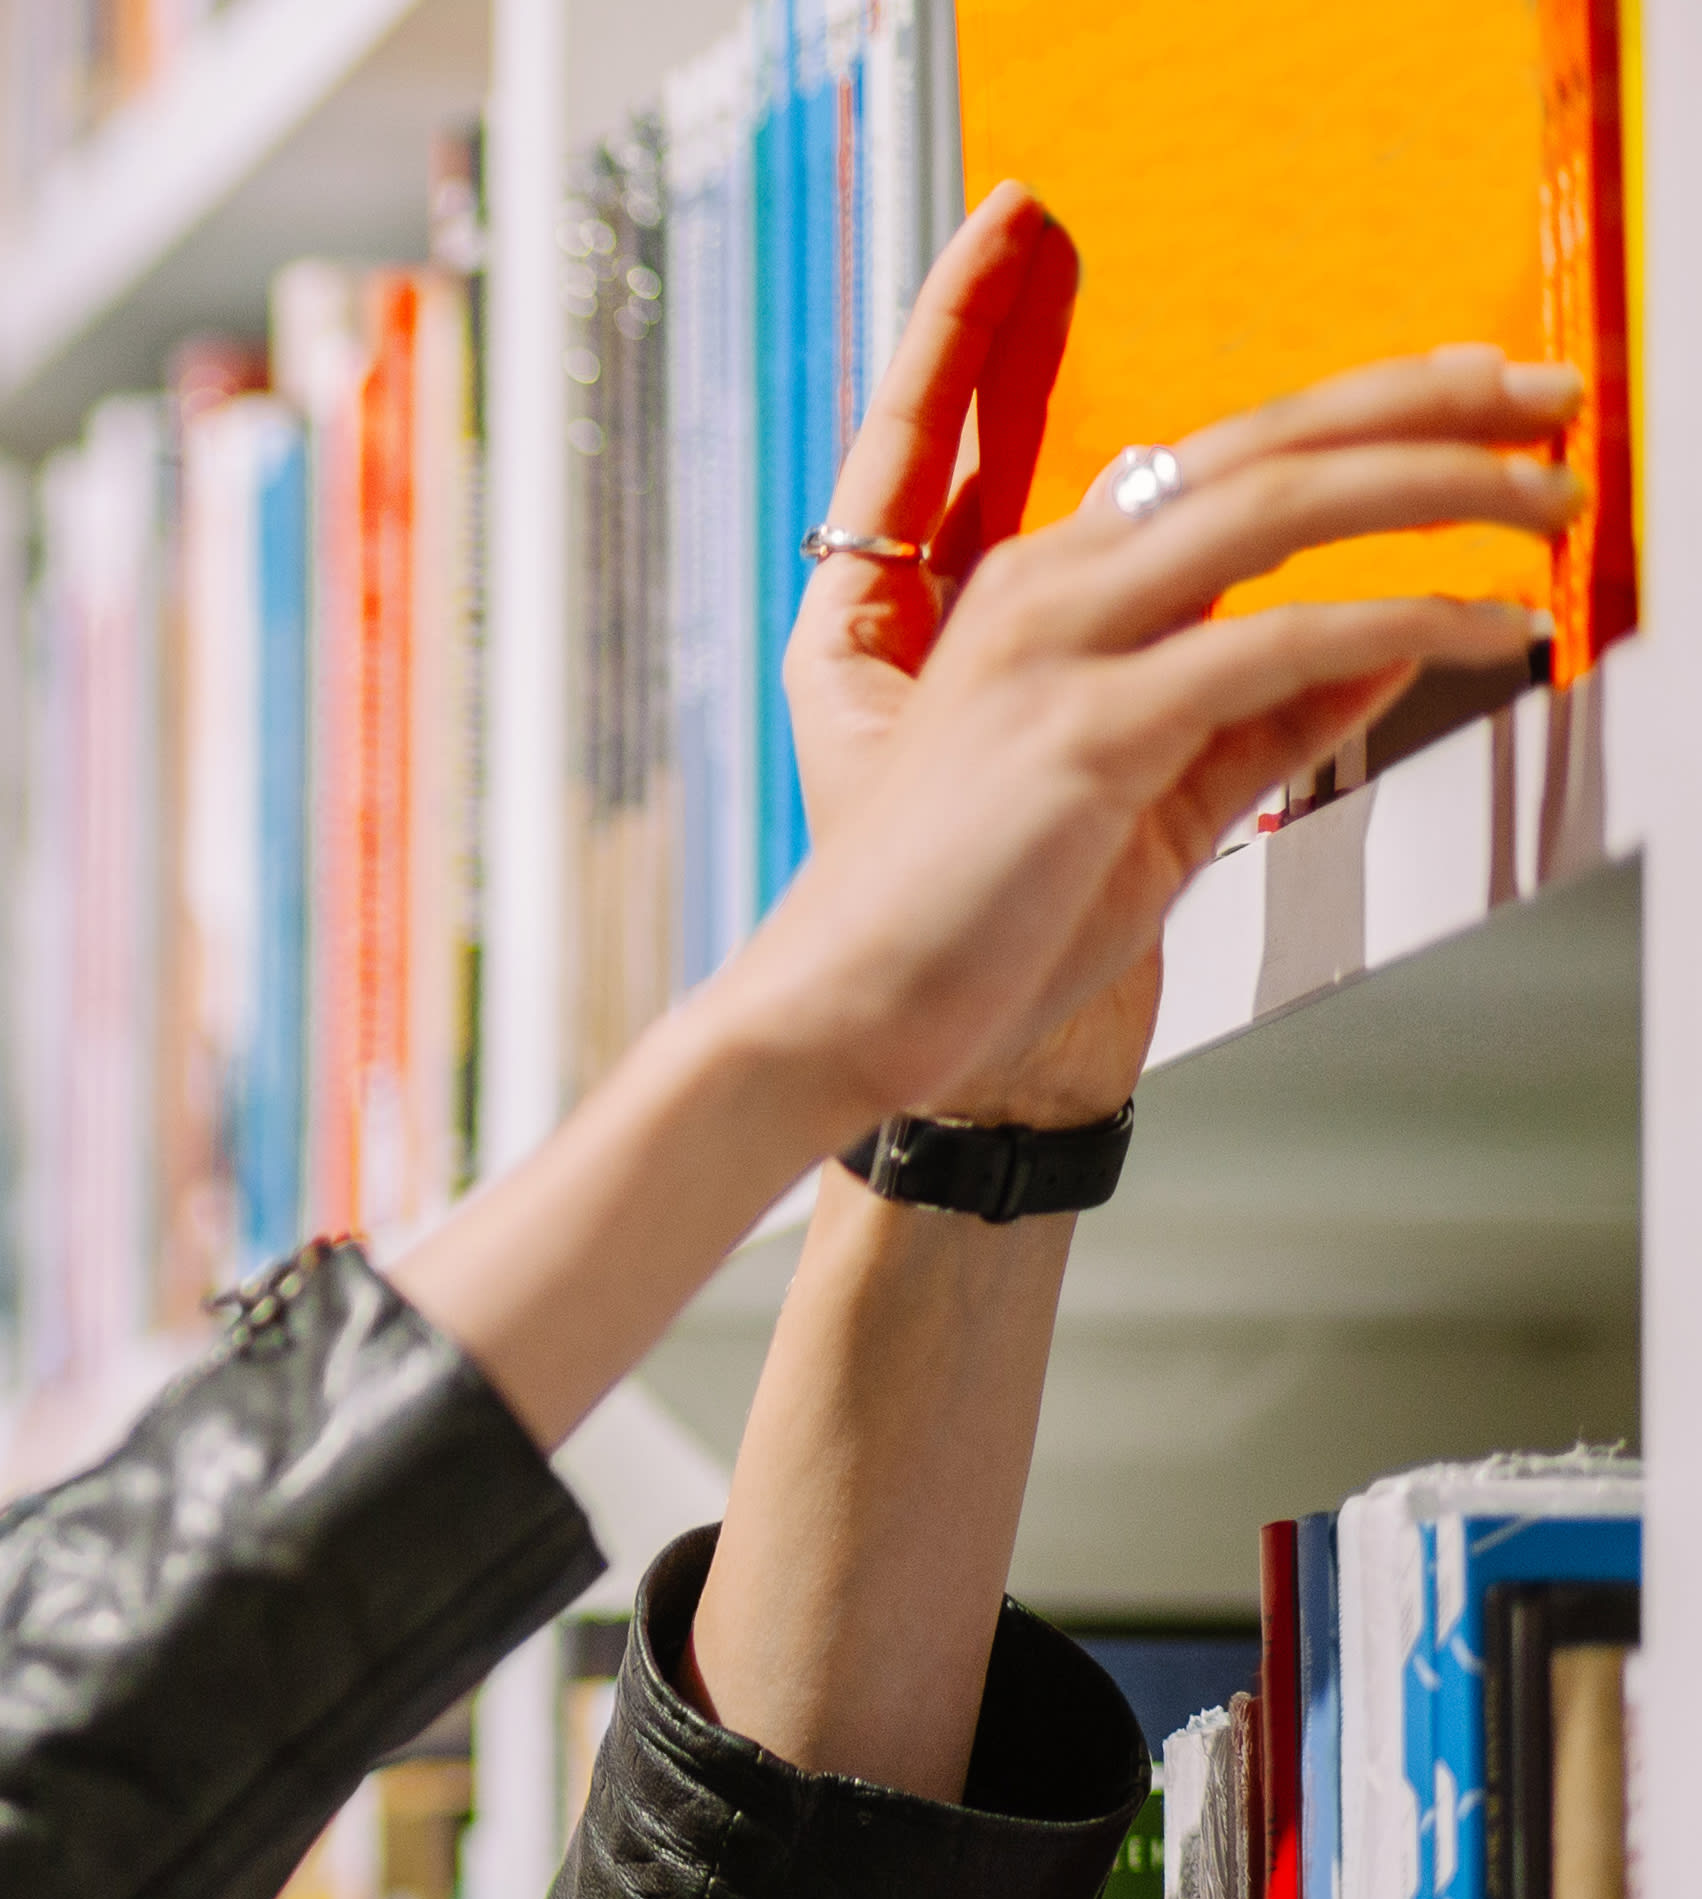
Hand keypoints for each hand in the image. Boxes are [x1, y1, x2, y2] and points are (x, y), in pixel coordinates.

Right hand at [725, 196, 1578, 1143]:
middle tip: (1549, 390)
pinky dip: (1399, 621)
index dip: (1369, 409)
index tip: (1480, 394)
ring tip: (1551, 499)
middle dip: (1424, 401)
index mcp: (1048, 590)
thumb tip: (1395, 641)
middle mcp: (1046, 588)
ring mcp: (1056, 651)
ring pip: (1275, 509)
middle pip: (1262, 444)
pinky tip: (1486, 628)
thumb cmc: (970, 928)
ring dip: (1438, 486)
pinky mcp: (1082, 732)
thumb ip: (1265, 719)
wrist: (839, 1016)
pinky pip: (1274, 644)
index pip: (1230, 458)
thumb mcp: (1150, 805)